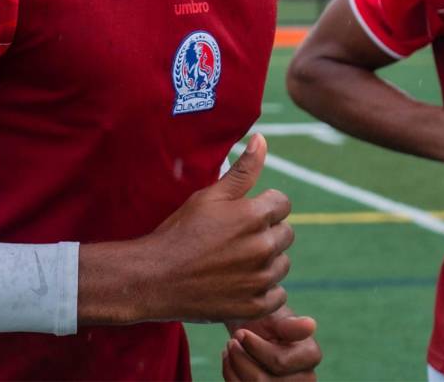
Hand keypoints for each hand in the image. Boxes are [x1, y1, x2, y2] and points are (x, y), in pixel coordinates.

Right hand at [129, 134, 293, 322]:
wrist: (156, 277)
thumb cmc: (181, 232)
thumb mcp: (210, 196)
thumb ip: (243, 170)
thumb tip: (262, 139)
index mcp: (255, 215)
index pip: (282, 203)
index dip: (262, 206)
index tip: (241, 215)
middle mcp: (264, 246)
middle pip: (286, 233)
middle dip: (266, 233)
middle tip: (235, 239)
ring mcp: (261, 278)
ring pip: (282, 264)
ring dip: (266, 261)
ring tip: (234, 261)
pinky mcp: (256, 305)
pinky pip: (277, 294)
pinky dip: (263, 290)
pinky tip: (239, 282)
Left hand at [223, 307, 320, 379]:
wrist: (252, 329)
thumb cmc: (265, 319)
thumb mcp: (274, 317)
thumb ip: (290, 325)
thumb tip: (310, 325)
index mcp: (310, 355)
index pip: (278, 362)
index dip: (254, 347)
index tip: (240, 333)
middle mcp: (306, 378)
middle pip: (262, 381)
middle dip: (241, 359)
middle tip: (231, 342)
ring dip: (234, 368)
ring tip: (230, 350)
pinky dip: (231, 376)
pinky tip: (229, 360)